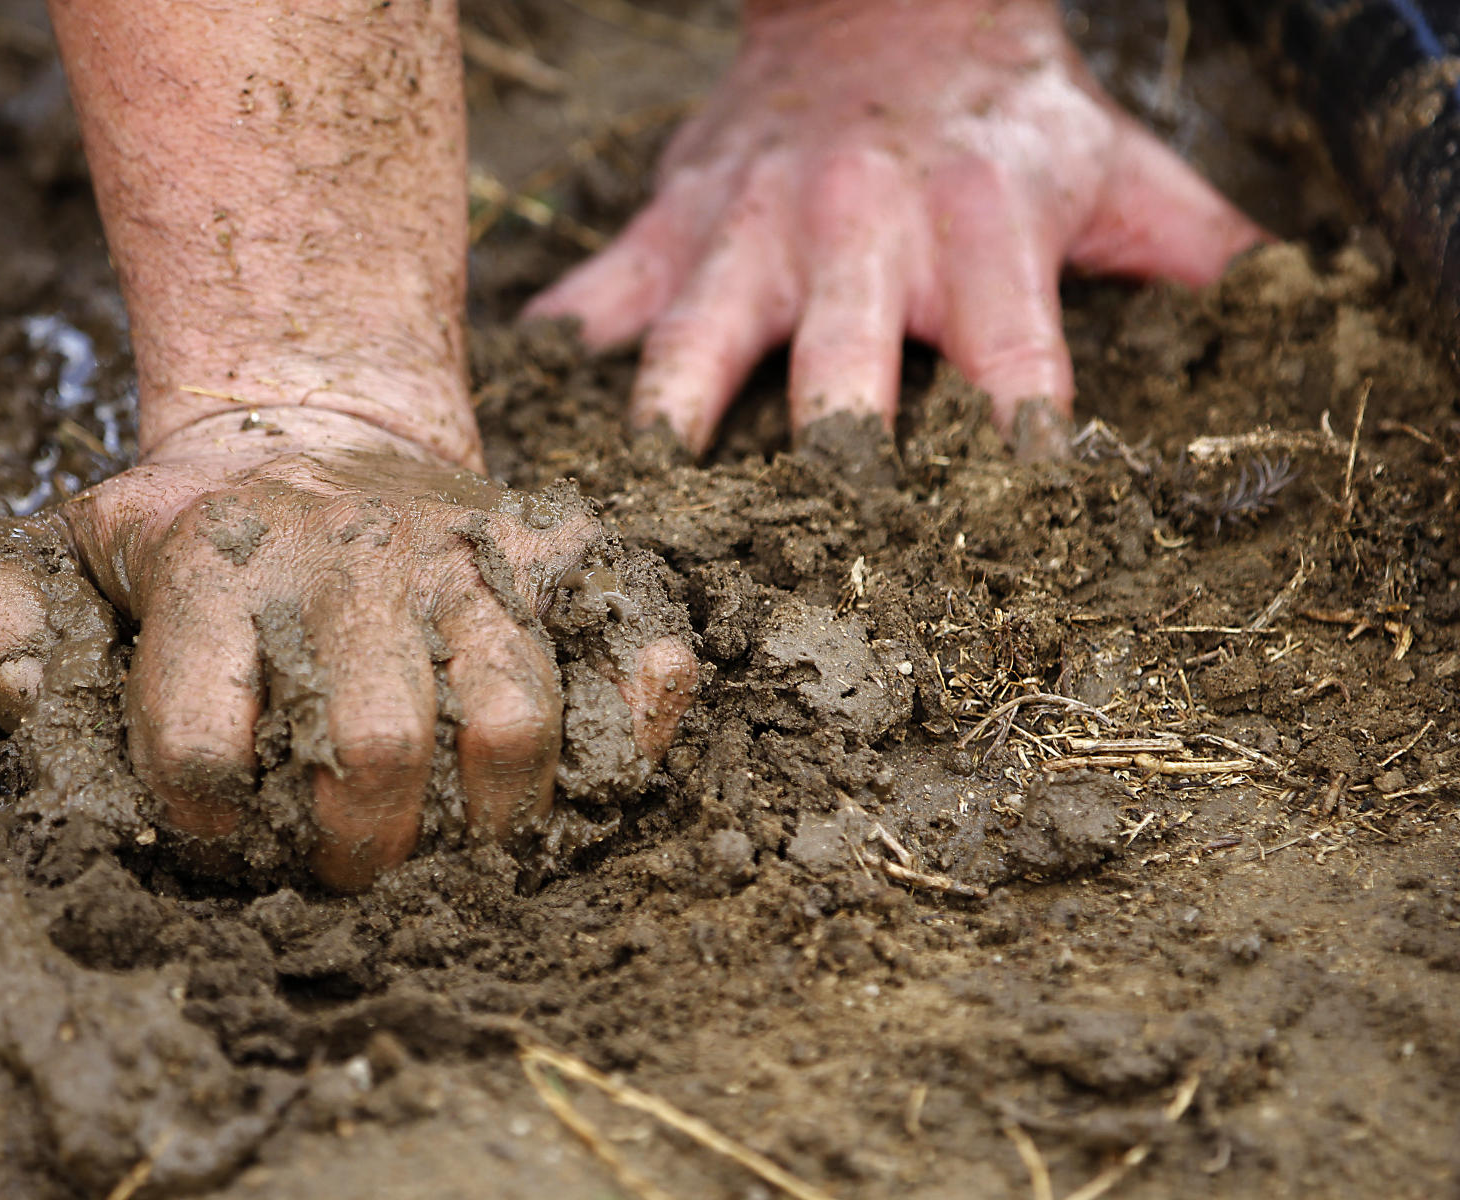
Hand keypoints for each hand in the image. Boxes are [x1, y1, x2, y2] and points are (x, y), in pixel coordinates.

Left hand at [0, 412, 695, 891]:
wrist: (319, 413)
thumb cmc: (192, 524)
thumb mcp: (66, 549)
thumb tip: (23, 703)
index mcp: (213, 565)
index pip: (201, 741)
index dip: (204, 830)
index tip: (217, 841)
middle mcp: (344, 559)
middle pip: (374, 751)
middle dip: (358, 855)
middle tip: (345, 877)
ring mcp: (459, 554)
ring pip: (512, 719)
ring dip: (489, 823)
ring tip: (457, 850)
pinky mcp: (544, 551)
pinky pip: (626, 641)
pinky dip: (636, 715)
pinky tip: (599, 761)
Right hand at [525, 0, 1264, 453]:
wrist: (877, 3)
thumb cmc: (1002, 116)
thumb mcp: (1113, 168)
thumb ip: (1191, 253)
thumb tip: (1286, 323)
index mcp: (979, 227)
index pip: (1014, 349)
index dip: (1023, 433)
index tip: (1023, 524)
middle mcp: (857, 230)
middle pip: (836, 361)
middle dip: (833, 457)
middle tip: (822, 567)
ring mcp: (746, 227)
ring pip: (691, 338)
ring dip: (671, 429)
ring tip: (641, 522)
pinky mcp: (668, 225)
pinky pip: (597, 297)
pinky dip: (562, 363)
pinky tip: (530, 433)